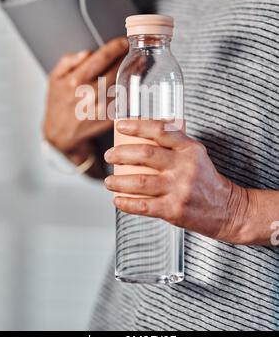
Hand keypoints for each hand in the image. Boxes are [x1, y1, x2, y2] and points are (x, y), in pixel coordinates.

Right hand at [43, 37, 127, 164]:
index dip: (115, 48)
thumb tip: (86, 53)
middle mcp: (87, 94)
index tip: (124, 42)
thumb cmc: (58, 102)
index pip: (99, 59)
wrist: (58, 132)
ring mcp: (98, 109)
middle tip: (137, 51)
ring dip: (132, 74)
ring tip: (141, 64)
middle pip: (115, 71)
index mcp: (74, 80)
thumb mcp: (54, 78)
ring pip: (121, 87)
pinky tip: (136, 84)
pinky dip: (130, 93)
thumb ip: (68, 61)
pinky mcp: (106, 120)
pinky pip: (122, 103)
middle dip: (128, 59)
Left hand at [104, 119, 253, 244]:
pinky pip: (143, 206)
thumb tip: (145, 130)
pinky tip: (118, 200)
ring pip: (139, 182)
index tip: (120, 126)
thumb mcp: (197, 154)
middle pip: (145, 154)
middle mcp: (185, 167)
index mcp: (190, 149)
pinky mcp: (174, 210)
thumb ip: (176, 143)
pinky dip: (126, 203)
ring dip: (118, 181)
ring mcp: (179, 189)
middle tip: (109, 156)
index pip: (160, 130)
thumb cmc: (206, 180)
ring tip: (109, 181)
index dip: (137, 126)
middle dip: (120, 154)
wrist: (228, 210)